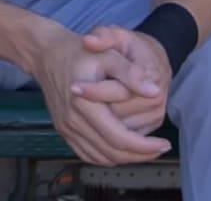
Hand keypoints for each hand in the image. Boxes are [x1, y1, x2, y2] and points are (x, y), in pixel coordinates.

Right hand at [31, 25, 170, 165]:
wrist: (45, 54)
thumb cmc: (78, 52)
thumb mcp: (108, 56)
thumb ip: (132, 74)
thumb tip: (155, 92)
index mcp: (84, 105)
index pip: (119, 138)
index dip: (145, 146)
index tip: (165, 143)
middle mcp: (72, 121)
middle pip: (111, 153)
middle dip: (140, 155)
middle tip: (160, 149)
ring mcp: (65, 128)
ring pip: (100, 157)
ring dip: (125, 158)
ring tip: (145, 150)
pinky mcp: (63, 130)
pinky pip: (87, 154)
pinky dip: (107, 157)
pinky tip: (121, 150)